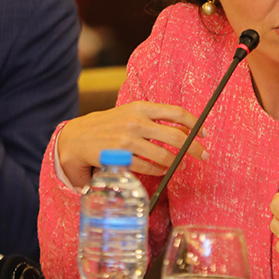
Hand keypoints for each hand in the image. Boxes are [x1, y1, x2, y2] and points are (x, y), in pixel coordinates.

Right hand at [57, 101, 208, 187]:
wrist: (74, 138)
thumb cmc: (108, 126)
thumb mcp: (130, 113)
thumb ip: (153, 120)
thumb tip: (183, 132)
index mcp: (141, 107)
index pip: (176, 112)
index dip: (195, 123)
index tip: (204, 133)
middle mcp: (136, 121)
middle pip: (176, 136)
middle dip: (194, 148)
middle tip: (203, 155)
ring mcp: (127, 139)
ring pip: (164, 155)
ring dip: (176, 163)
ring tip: (180, 165)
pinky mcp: (120, 157)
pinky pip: (148, 167)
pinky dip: (159, 171)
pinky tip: (163, 171)